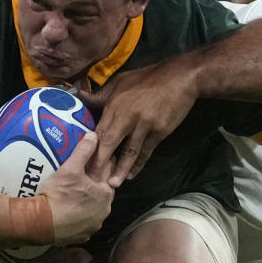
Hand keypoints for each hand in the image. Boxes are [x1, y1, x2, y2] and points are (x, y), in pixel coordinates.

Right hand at [40, 132, 114, 244]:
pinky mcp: (80, 238)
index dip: (100, 169)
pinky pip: (82, 225)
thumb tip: (93, 135)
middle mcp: (103, 213)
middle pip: (101, 196)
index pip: (107, 177)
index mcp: (105, 195)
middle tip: (82, 180)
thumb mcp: (70, 168)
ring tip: (74, 197)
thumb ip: (84, 151)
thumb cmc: (58, 194)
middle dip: (94, 188)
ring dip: (87, 204)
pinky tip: (69, 213)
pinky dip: (77, 219)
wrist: (39, 223)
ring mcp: (92, 227)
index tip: (93, 165)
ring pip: (92, 211)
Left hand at [77, 59, 197, 185]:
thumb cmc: (148, 78)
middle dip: (101, 164)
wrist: (180, 78)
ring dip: (120, 170)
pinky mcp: (160, 132)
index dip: (90, 149)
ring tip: (113, 184)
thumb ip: (101, 95)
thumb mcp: (121, 81)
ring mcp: (145, 126)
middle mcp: (128, 117)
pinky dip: (139, 164)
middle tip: (92, 180)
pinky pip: (146, 151)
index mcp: (115, 105)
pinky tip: (132, 174)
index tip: (82, 162)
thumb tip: (81, 98)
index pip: (99, 131)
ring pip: (129, 152)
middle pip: (110, 144)